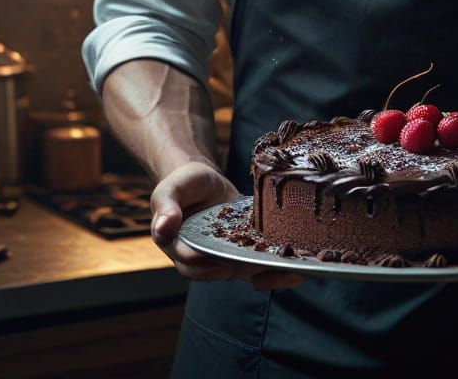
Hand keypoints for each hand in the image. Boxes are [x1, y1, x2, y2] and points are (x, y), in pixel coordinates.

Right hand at [150, 161, 302, 290]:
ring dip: (265, 275)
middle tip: (260, 264)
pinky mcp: (244, 252)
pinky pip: (257, 267)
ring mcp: (224, 258)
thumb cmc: (184, 184)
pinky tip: (296, 272)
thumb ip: (166, 207)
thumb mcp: (171, 190)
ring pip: (243, 274)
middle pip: (221, 272)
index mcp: (179, 248)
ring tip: (289, 272)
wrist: (205, 182)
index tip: (223, 260)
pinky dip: (276, 273)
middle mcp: (201, 260)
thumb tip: (161, 229)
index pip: (191, 262)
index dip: (206, 263)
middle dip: (242, 269)